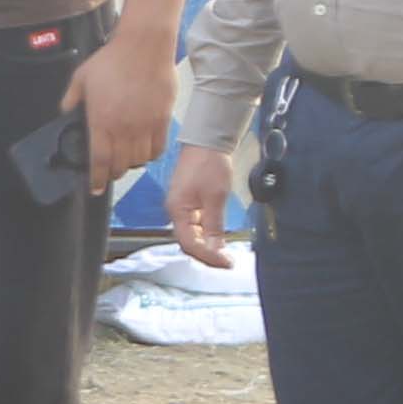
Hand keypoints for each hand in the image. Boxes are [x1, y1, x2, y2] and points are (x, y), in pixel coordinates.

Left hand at [69, 39, 175, 192]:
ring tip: (125, 163)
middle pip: (120, 165)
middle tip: (108, 174)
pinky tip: (144, 153)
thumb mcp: (81, 78)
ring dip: (130, 165)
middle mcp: (124, 128)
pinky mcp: (162, 119)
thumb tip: (64, 111)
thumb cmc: (112, 60)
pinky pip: (158, 148)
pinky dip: (150, 155)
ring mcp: (145, 125)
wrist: (143, 47)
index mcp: (102, 121)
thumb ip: (71, 98)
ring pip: (139, 160)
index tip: (94, 188)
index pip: (99, 160)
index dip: (96, 178)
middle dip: (112, 174)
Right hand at [162, 144, 240, 269]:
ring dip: (207, 246)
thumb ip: (213, 226)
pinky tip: (218, 238)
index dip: (207, 256)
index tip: (226, 262)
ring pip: (192, 236)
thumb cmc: (208, 163)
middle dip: (206, 255)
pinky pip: (195, 226)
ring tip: (225, 253)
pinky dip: (206, 235)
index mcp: (177, 211)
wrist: (207, 141)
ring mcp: (182, 207)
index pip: (189, 244)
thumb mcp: (216, 198)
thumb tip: (214, 250)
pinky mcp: (189, 203)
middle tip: (227, 262)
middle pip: (188, 243)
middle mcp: (175, 211)